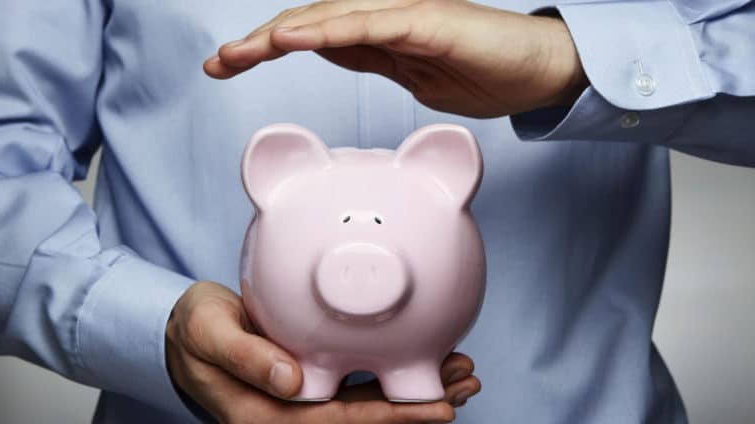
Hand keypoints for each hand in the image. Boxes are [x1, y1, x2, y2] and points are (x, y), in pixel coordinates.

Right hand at [166, 281, 481, 423]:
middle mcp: (292, 416)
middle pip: (366, 419)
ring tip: (461, 374)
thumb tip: (291, 381)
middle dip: (418, 406)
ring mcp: (305, 403)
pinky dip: (393, 377)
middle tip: (465, 384)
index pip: (340, 423)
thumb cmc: (195, 332)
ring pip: (369, 404)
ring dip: (415, 391)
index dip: (392, 418)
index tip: (439, 408)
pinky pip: (360, 387)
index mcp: (268, 416)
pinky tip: (424, 363)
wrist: (187, 333)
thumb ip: (244, 357)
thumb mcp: (209, 334)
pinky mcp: (313, 384)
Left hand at [204, 0, 588, 117]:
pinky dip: (328, 31)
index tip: (227, 68)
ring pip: (330, 17)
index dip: (266, 47)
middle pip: (310, 21)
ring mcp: (405, 12)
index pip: (312, 33)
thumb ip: (370, 57)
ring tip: (237, 55)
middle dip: (258, 44)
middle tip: (217, 65)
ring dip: (279, 35)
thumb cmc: (486, 73)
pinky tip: (291, 40)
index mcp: (379, 29)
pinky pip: (369, 24)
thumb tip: (327, 45)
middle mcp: (385, 12)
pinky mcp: (427, 20)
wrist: (542, 71)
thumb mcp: (411, 76)